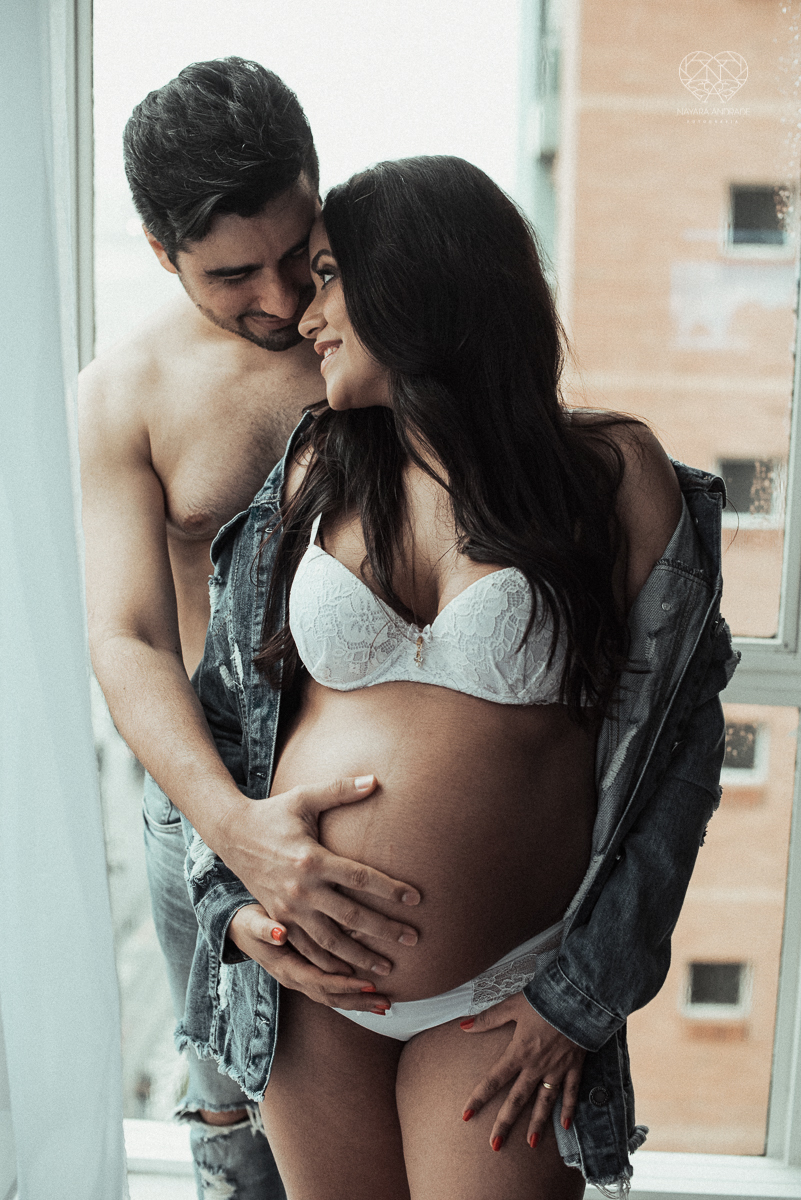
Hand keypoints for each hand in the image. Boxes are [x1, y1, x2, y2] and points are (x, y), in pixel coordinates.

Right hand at [216, 774, 420, 976]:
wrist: (231, 833)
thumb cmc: (274, 812)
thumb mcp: (305, 797)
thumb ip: (341, 789)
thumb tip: (376, 779)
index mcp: (313, 859)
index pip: (361, 878)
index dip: (391, 889)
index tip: (416, 898)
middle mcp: (302, 888)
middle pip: (352, 916)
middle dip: (385, 930)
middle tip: (414, 939)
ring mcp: (288, 909)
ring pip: (331, 942)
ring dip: (361, 957)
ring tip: (389, 968)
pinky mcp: (278, 920)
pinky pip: (307, 950)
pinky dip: (330, 965)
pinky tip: (350, 974)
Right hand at [228, 904, 391, 1012]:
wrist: (240, 929)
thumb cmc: (250, 922)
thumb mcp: (253, 923)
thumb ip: (264, 929)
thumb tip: (279, 933)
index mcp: (286, 969)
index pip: (319, 982)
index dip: (343, 984)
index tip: (367, 983)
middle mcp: (296, 979)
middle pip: (330, 997)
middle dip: (358, 1000)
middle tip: (387, 1002)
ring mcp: (302, 979)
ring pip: (333, 996)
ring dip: (359, 1001)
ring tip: (386, 1003)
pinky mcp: (308, 973)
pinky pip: (333, 988)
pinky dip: (352, 992)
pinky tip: (372, 991)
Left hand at [460, 993, 585, 1150]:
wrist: (578, 998)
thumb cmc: (543, 999)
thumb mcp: (512, 1006)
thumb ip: (488, 1018)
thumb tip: (463, 1026)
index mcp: (519, 1052)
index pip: (494, 1080)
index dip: (479, 1098)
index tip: (466, 1116)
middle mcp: (536, 1066)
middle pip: (517, 1100)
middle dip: (505, 1123)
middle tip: (494, 1146)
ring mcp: (557, 1069)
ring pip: (544, 1102)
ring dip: (537, 1124)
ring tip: (530, 1144)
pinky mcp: (574, 1067)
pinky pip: (571, 1092)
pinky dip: (568, 1108)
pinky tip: (565, 1125)